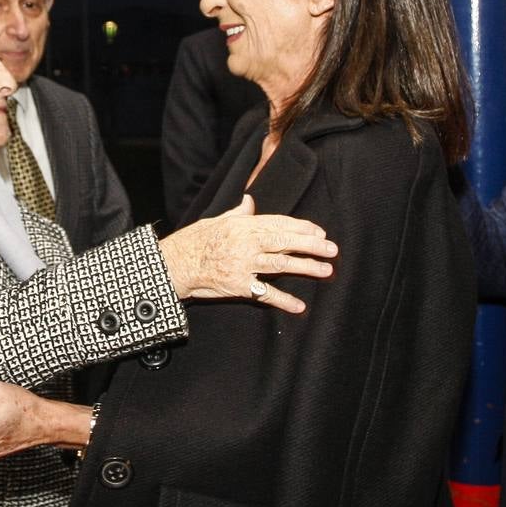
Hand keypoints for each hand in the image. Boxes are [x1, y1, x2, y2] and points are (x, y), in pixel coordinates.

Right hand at [158, 194, 337, 313]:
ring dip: (306, 267)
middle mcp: (246, 243)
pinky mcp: (238, 286)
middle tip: (332, 249)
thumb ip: (238, 213)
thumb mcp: (216, 221)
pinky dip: (283, 300)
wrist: (174, 265)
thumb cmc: (194, 241)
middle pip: (285, 242)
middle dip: (312, 245)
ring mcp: (243, 265)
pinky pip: (265, 294)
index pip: (279, 223)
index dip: (301, 228)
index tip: (319, 232)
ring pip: (281, 265)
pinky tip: (299, 305)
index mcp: (243, 226)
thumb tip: (250, 201)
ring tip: (325, 270)